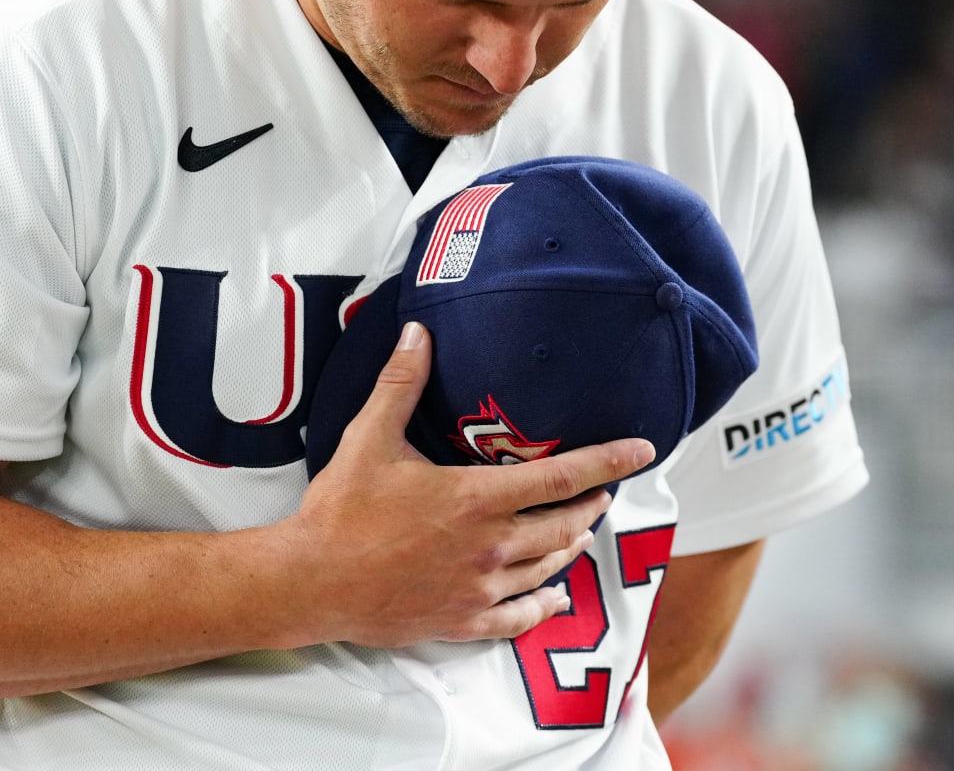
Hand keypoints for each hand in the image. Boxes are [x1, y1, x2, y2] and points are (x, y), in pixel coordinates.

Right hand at [282, 321, 654, 647]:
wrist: (310, 581)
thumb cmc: (340, 511)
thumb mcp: (369, 437)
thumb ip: (401, 384)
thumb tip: (417, 333)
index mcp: (476, 499)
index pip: (562, 477)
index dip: (609, 461)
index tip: (643, 449)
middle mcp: (490, 547)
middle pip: (565, 524)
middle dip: (593, 504)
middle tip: (605, 491)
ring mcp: (479, 589)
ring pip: (548, 567)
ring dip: (571, 545)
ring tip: (582, 529)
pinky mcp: (462, 621)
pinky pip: (520, 618)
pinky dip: (545, 606)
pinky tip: (556, 599)